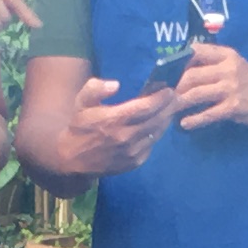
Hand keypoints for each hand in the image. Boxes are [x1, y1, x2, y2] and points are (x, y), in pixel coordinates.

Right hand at [51, 77, 182, 177]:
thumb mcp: (81, 102)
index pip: (146, 107)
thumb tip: (116, 85)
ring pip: (157, 132)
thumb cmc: (79, 127)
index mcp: (114, 120)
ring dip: (166, 119)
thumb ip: (95, 88)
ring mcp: (132, 152)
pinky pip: (152, 145)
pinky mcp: (134, 162)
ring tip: (170, 108)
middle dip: (169, 106)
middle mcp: (126, 137)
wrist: (72, 160)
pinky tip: (158, 124)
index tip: (168, 89)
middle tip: (175, 96)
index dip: (161, 97)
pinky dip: (157, 133)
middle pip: (157, 119)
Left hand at [172, 42, 247, 129]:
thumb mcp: (234, 64)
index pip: (195, 52)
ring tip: (168, 110)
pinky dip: (194, 120)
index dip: (177, 62)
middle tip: (162, 96)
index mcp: (226, 55)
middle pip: (190, 75)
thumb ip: (212, 63)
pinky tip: (185, 124)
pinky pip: (208, 113)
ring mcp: (230, 88)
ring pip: (196, 94)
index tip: (166, 72)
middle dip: (173, 87)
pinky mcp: (233, 107)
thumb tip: (182, 68)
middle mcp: (227, 69)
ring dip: (179, 103)